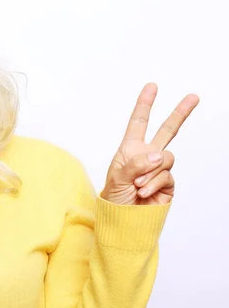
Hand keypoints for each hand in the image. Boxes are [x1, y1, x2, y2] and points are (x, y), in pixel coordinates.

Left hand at [100, 83, 198, 205]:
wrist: (123, 220)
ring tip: (136, 186)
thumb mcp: (117, 178)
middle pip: (167, 130)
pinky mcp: (167, 184)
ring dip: (149, 172)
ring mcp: (159, 170)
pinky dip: (153, 184)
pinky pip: (166, 176)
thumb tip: (159, 155)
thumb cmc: (114, 198)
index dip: (145, 104)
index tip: (152, 86)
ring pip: (166, 158)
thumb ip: (135, 163)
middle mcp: (147, 156)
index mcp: (130, 150)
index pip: (139, 123)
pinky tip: (143, 192)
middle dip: (180, 113)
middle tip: (193, 96)